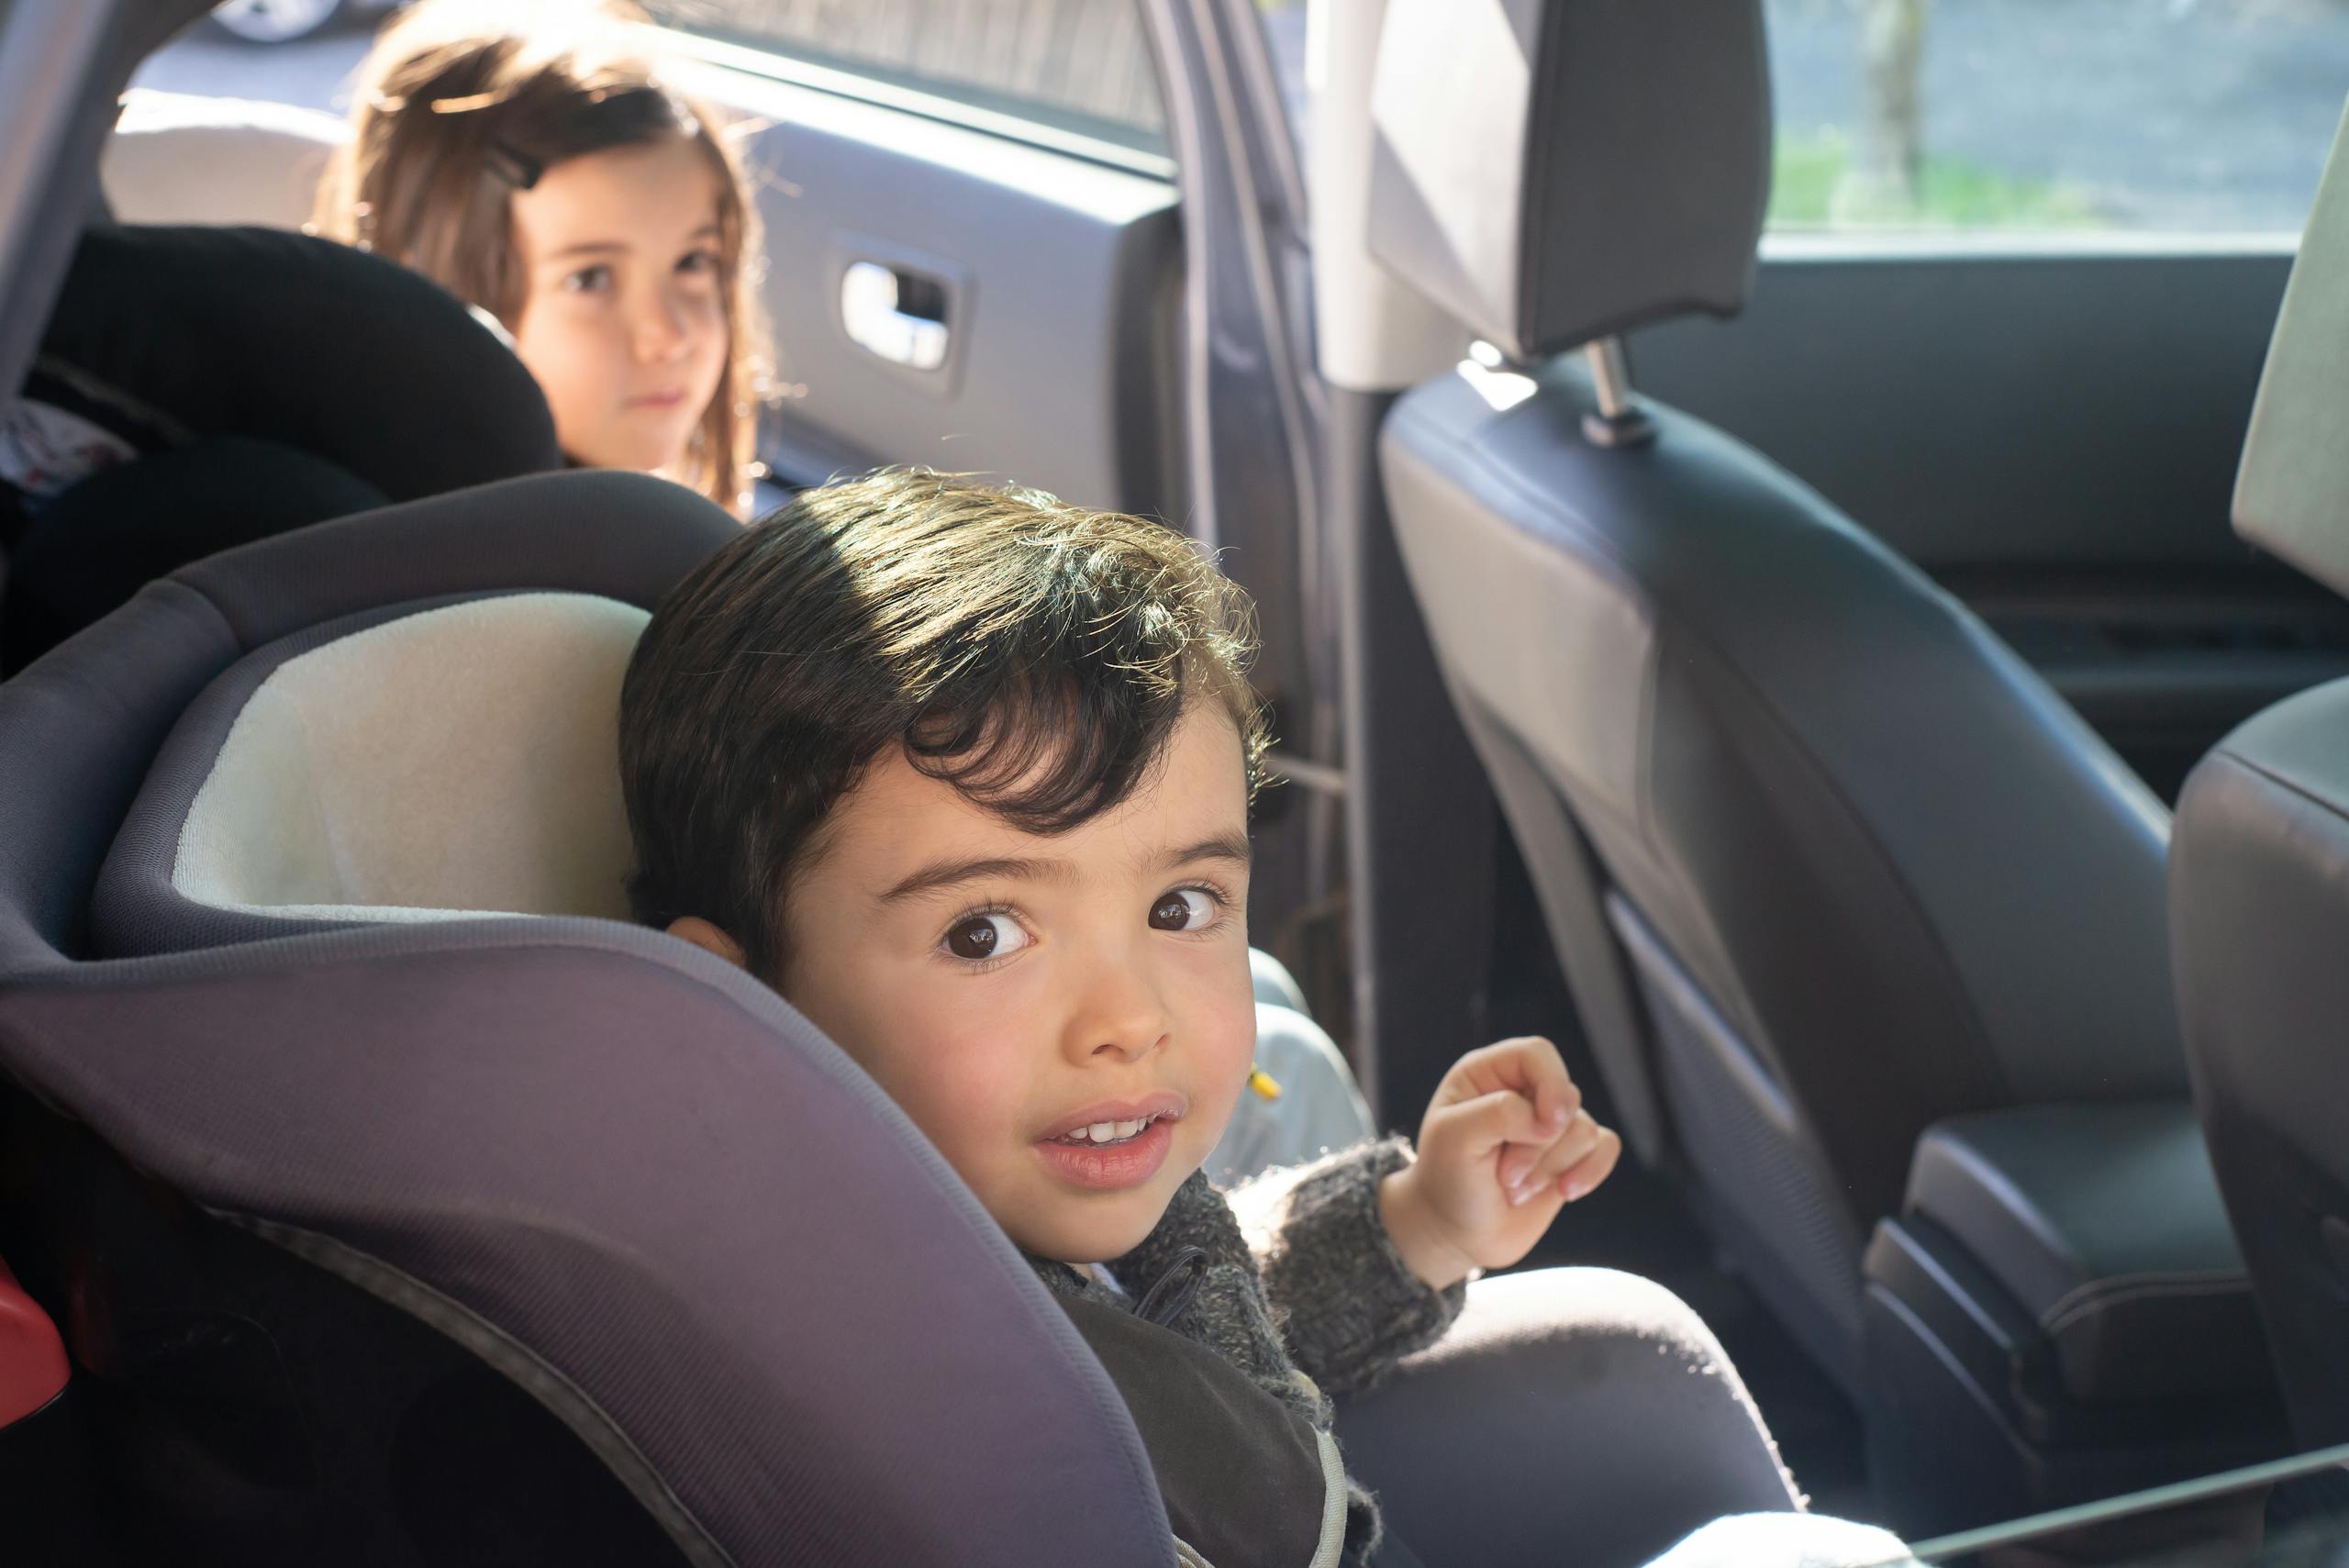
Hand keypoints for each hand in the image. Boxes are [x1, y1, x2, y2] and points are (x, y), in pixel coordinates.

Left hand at [1378, 1036, 1622, 1290]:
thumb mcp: (1455, 1139)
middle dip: (1539, 1145)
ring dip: (1551, 1168)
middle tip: (1505, 1175)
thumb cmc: (1447, 1179)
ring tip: (1515, 1189)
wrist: (1457, 1234)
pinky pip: (1606, 1147)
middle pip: (1565, 1096)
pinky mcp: (1572, 1155)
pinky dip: (1590, 1172)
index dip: (1551, 1083)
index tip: (1546, 1125)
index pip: (1537, 1054)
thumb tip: (1551, 1119)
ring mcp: (1550, 1123)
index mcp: (1488, 1073)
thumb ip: (1501, 1113)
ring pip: (1585, 1129)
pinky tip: (1565, 1192)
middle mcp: (1523, 1091)